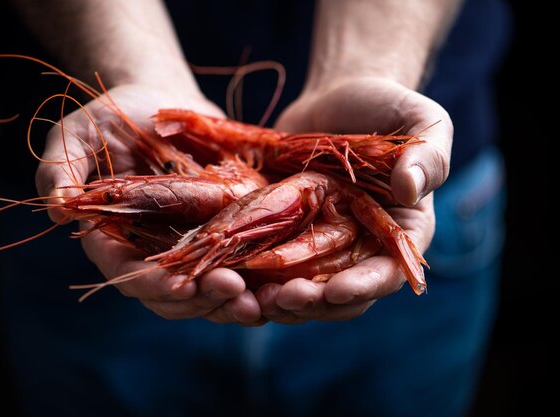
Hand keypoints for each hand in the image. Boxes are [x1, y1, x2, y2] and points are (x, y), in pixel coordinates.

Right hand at [35, 84, 262, 323]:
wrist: (162, 101)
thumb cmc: (112, 117)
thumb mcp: (77, 135)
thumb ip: (60, 169)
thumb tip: (56, 208)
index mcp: (114, 238)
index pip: (128, 274)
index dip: (153, 284)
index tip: (181, 286)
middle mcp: (152, 251)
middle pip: (173, 295)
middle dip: (203, 300)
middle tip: (234, 293)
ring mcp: (190, 246)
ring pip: (208, 291)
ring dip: (233, 303)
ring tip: (260, 303)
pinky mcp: (223, 233)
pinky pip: (240, 266)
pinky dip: (258, 281)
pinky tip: (280, 285)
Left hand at [255, 77, 451, 323]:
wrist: (334, 99)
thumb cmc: (383, 106)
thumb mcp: (418, 118)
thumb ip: (428, 153)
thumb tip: (412, 189)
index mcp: (399, 233)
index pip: (387, 274)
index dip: (362, 287)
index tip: (334, 290)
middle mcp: (361, 248)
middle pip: (340, 295)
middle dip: (313, 302)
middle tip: (283, 298)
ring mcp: (322, 244)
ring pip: (303, 290)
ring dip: (280, 301)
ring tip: (253, 298)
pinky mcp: (288, 234)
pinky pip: (273, 267)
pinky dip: (255, 278)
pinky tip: (233, 277)